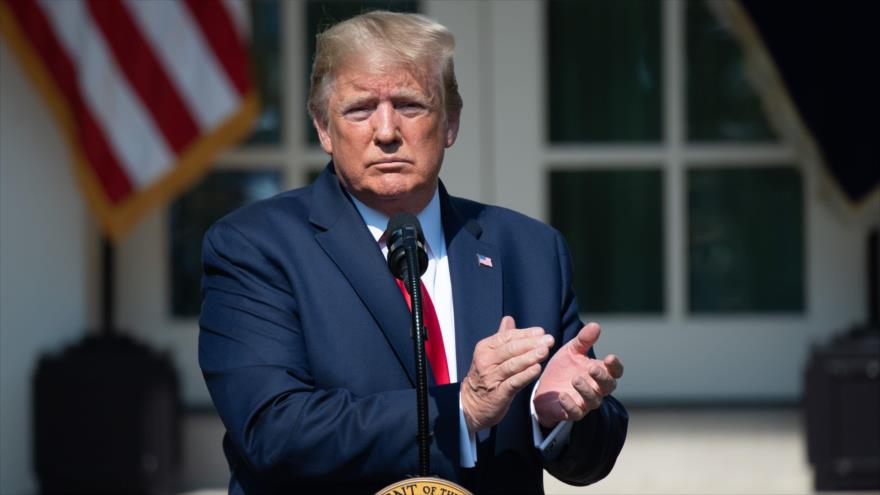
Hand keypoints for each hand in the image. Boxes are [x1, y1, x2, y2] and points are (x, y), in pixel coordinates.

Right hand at [461, 316, 554, 433]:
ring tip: (545, 351)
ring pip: (513, 365)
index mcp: (484, 348)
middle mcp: (486, 361)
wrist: (471, 405)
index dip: (525, 334)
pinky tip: (537, 369)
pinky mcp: (498, 394)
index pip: (507, 337)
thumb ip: (501, 337)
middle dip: (531, 343)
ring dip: (530, 357)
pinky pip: (514, 383)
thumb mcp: (489, 355)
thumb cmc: (485, 376)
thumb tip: (509, 319)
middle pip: (511, 349)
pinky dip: (526, 375)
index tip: (541, 332)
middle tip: (549, 340)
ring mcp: (491, 378)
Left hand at [533, 322, 622, 428]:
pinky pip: (575, 412)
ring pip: (593, 400)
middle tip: (592, 368)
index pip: (615, 371)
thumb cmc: (564, 368)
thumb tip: (596, 325)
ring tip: (576, 379)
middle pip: (608, 386)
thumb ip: (584, 340)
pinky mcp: (571, 412)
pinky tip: (562, 395)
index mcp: (600, 372)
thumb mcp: (572, 351)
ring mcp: (585, 402)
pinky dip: (570, 405)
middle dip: (602, 377)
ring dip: (586, 390)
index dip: (615, 366)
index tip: (610, 357)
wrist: (543, 387)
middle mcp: (596, 389)